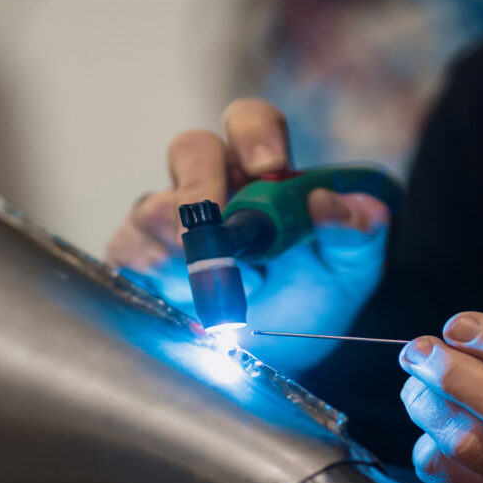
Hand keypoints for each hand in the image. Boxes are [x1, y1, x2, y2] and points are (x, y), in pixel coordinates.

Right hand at [106, 98, 390, 374]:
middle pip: (191, 149)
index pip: (249, 123)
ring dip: (184, 245)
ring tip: (216, 286)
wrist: (273, 359)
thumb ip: (354, 234)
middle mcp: (208, 183)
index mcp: (260, 172)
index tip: (268, 167)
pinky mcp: (136, 258)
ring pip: (153, 205)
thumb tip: (334, 204)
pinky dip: (153, 271)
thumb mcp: (347, 270)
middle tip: (222, 227)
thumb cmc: (307, 299)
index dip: (254, 134)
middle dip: (203, 183)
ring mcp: (165, 220)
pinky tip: (181, 296)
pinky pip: (128, 250)